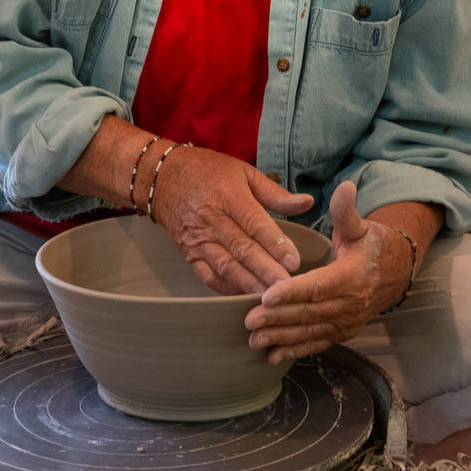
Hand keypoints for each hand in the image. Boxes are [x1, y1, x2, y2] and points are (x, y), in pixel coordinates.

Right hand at [151, 146, 313, 294]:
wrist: (163, 177)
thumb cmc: (209, 171)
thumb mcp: (244, 173)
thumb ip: (276, 193)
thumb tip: (308, 203)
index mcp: (229, 196)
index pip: (255, 223)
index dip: (275, 244)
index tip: (294, 261)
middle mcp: (213, 219)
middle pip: (242, 249)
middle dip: (266, 271)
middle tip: (288, 287)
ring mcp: (199, 239)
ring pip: (225, 266)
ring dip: (248, 283)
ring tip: (270, 298)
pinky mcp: (189, 253)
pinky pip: (208, 275)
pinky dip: (225, 288)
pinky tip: (243, 297)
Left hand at [243, 181, 410, 363]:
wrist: (397, 272)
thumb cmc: (373, 246)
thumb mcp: (361, 226)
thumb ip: (347, 211)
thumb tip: (345, 186)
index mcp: (352, 276)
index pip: (318, 286)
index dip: (292, 292)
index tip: (267, 295)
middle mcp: (351, 303)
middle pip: (310, 313)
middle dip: (278, 318)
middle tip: (248, 320)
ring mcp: (347, 321)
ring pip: (310, 331)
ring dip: (282, 338)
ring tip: (254, 339)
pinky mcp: (343, 332)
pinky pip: (317, 343)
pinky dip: (295, 350)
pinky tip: (272, 355)